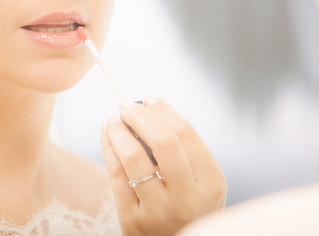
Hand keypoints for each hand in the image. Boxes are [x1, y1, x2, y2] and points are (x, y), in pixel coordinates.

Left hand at [101, 97, 226, 235]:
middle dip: (141, 117)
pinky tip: (107, 137)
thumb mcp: (201, 184)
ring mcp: (160, 212)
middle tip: (126, 106)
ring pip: (134, 159)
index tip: (149, 99)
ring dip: (119, 132)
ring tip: (113, 121)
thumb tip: (149, 110)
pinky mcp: (133, 221)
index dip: (164, 111)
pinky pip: (116, 177)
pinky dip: (109, 150)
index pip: (187, 134)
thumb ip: (184, 152)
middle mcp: (188, 198)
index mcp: (211, 183)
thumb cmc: (187, 206)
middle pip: (163, 143)